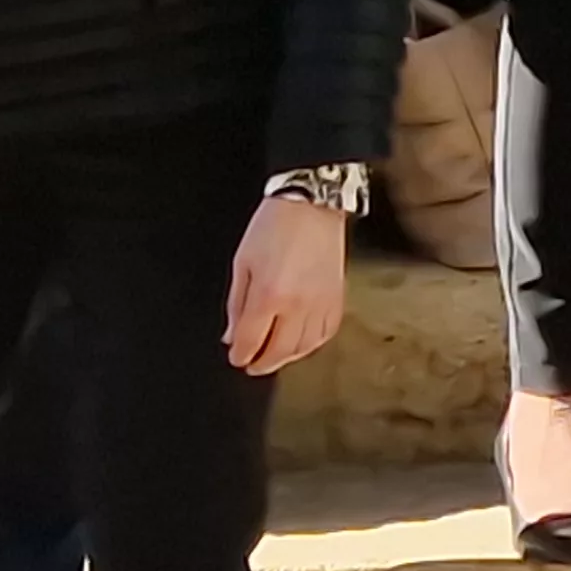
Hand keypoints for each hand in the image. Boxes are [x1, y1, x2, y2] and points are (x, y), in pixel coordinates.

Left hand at [224, 195, 347, 376]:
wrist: (311, 205)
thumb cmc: (274, 227)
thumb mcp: (242, 264)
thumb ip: (236, 304)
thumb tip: (233, 334)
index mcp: (269, 296)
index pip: (251, 341)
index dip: (239, 355)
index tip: (236, 357)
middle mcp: (298, 305)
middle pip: (279, 351)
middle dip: (262, 363)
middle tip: (252, 365)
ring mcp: (321, 302)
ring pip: (305, 346)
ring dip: (288, 357)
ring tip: (276, 357)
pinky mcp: (337, 296)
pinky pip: (327, 332)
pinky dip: (314, 343)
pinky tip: (303, 343)